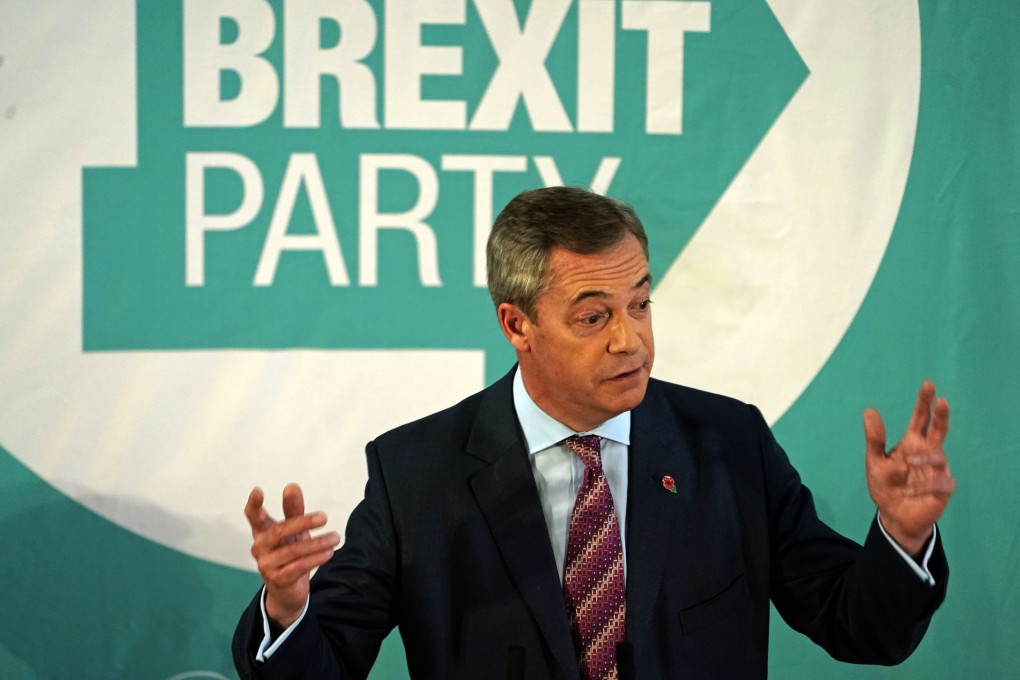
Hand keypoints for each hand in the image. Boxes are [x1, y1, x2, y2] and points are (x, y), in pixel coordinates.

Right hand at [245, 483, 340, 627]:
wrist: (287, 590)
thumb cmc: (289, 553)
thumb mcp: (294, 530)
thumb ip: (293, 510)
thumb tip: (291, 486)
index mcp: (262, 532)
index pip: (253, 516)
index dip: (254, 505)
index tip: (257, 491)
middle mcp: (260, 547)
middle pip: (279, 531)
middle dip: (303, 522)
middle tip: (324, 517)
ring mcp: (266, 564)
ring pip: (294, 550)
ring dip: (318, 543)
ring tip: (336, 538)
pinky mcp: (277, 579)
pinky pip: (299, 566)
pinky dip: (316, 558)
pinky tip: (329, 552)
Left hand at [864, 381, 955, 556]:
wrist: (893, 516)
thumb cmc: (887, 485)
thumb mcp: (875, 461)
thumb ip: (875, 438)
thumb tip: (869, 410)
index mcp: (912, 443)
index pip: (921, 418)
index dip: (924, 402)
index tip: (928, 385)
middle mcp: (927, 453)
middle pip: (939, 430)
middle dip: (940, 415)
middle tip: (941, 401)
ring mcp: (937, 470)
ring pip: (940, 456)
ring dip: (924, 457)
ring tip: (908, 461)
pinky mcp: (942, 490)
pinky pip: (941, 482)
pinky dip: (926, 485)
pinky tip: (911, 490)